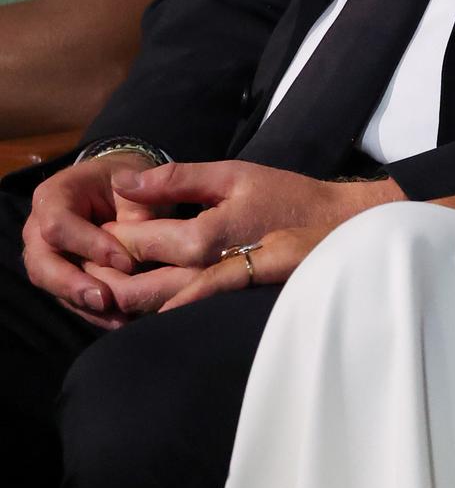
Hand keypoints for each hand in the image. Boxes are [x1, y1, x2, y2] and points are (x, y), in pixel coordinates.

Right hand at [23, 151, 160, 325]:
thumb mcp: (136, 185)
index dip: (89, 245)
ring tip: (118, 318)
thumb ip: (137, 211)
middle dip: (72, 285)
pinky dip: (94, 313)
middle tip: (106, 300)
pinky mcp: (60, 278)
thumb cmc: (126, 184)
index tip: (127, 261)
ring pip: (51, 287)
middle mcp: (39, 228)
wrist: (119, 189)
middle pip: (41, 263)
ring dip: (84, 305)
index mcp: (54, 196)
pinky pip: (69, 299)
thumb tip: (140, 248)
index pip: (58, 225)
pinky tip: (120, 321)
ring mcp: (46, 256)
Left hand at [79, 161, 399, 317]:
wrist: (336, 232)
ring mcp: (215, 295)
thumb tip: (124, 182)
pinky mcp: (225, 304)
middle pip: (131, 286)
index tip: (87, 227)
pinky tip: (140, 302)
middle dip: (101, 278)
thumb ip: (176, 179)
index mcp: (199, 237)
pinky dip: (152, 308)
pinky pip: (178, 312)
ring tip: (101, 283)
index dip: (101, 236)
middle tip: (84, 264)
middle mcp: (203, 272)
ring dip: (120, 297)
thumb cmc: (287, 197)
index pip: (129, 242)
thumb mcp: (233, 175)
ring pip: (150, 306)